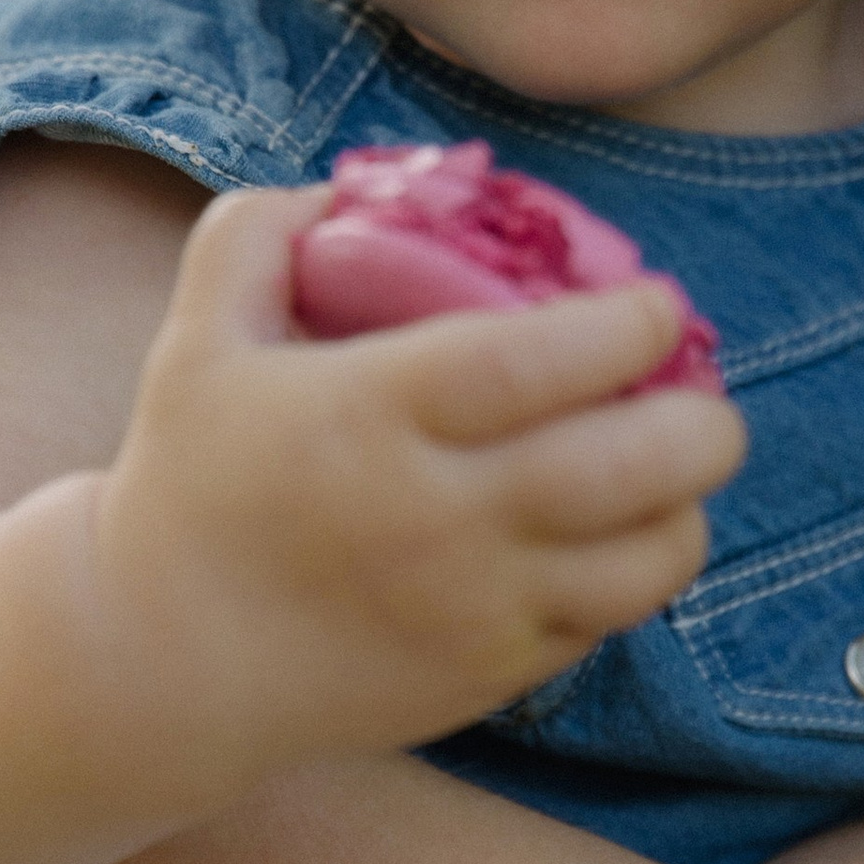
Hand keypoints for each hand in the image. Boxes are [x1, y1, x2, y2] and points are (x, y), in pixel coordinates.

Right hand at [95, 183, 747, 781]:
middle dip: (702, 422)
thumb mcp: (195, 337)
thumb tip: (345, 187)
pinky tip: (619, 532)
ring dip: (687, 506)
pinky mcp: (490, 675)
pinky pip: (609, 621)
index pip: (540, 361)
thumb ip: (258, 234)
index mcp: (373, 417)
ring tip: (675, 466)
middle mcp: (439, 517)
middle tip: (698, 389)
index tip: (654, 303)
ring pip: (647, 561)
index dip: (629, 325)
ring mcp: (474, 607)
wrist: (161, 659)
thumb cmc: (190, 481)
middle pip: (632, 468)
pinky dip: (636, 573)